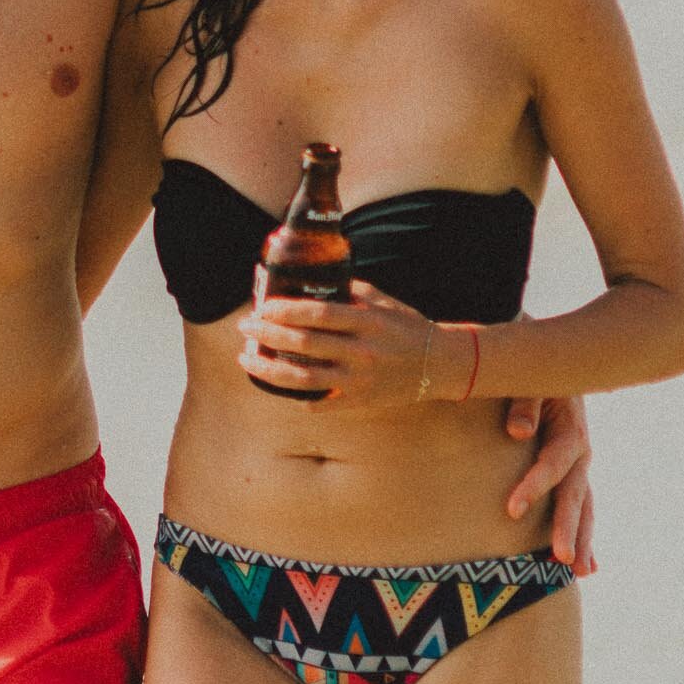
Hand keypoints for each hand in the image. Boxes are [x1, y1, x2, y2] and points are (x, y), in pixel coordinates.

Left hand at [235, 279, 442, 410]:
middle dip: (268, 334)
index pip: (319, 314)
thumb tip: (308, 280)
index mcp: (367, 322)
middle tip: (245, 326)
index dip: (286, 310)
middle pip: (305, 344)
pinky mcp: (360, 402)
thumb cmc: (405, 326)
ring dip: (269, 369)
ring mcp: (360, 381)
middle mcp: (362, 352)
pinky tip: (276, 384)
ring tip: (246, 359)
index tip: (263, 305)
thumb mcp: (381, 300)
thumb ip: (347, 292)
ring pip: (304, 379)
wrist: (438, 364)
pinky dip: (295, 396)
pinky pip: (320, 403)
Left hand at [500, 394, 597, 573]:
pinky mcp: (574, 474)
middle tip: (560, 558)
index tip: (512, 509)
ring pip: (584, 508)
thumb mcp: (531, 381)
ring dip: (581, 539)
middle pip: (575, 495)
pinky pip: (582, 508)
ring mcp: (580, 467)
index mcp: (570, 430)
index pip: (553, 463)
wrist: (555, 369)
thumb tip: (518, 431)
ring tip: (578, 571)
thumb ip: (525, 402)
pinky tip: (588, 567)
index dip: (534, 486)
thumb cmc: (535, 376)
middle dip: (567, 527)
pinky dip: (585, 537)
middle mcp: (581, 453)